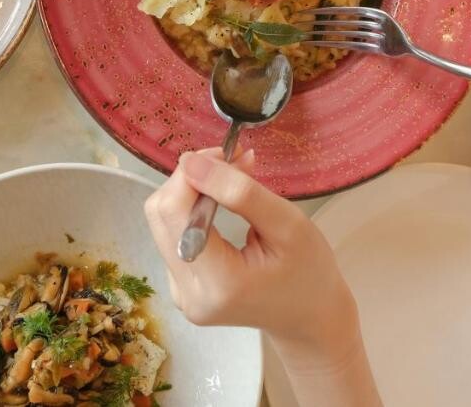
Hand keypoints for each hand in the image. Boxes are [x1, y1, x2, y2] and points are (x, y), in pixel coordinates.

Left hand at [144, 148, 358, 366]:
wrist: (309, 315)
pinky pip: (171, 235)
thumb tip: (191, 162)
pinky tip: (220, 210)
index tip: (228, 155)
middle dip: (193, 179)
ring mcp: (180, 294)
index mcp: (218, 283)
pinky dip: (191, 213)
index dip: (194, 173)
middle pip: (161, 214)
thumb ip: (240, 192)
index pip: (174, 211)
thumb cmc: (308, 270)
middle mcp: (188, 293)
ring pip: (161, 221)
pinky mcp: (179, 287)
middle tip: (233, 164)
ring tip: (231, 184)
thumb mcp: (288, 225)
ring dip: (191, 192)